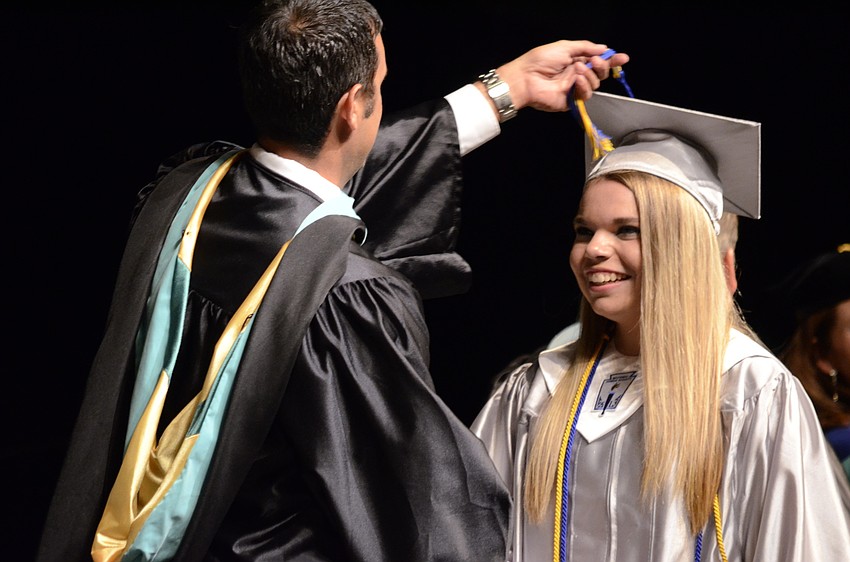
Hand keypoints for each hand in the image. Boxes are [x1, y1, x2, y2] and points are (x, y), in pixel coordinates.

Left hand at [489, 40, 629, 113]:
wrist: (526, 78)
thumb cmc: (540, 60)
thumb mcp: (565, 47)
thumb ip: (585, 47)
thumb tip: (604, 48)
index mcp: (575, 60)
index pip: (597, 60)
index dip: (611, 60)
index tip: (623, 58)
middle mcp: (577, 74)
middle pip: (600, 73)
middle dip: (603, 66)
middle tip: (594, 61)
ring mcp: (574, 88)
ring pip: (595, 84)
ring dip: (591, 75)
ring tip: (578, 70)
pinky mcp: (570, 101)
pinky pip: (586, 95)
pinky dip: (585, 86)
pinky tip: (577, 79)